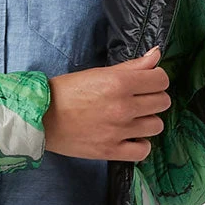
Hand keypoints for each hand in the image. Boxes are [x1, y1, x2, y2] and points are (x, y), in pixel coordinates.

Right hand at [42, 46, 170, 161]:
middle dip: (153, 98)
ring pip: (157, 125)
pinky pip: (143, 150)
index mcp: (120, 83)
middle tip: (138, 100)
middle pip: (163, 102)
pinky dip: (140, 144)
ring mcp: (118, 131)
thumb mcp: (98, 73)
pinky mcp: (111, 150)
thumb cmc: (66, 91)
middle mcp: (123, 107)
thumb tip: (157, 54)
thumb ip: (131, 66)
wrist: (41, 116)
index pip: (161, 80)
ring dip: (148, 121)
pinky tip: (130, 137)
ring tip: (133, 119)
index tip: (146, 82)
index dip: (156, 79)